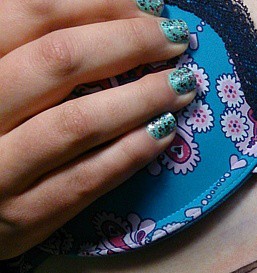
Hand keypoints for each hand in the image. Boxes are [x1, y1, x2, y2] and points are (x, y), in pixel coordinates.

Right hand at [0, 0, 197, 259]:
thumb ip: (30, 49)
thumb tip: (108, 20)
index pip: (30, 14)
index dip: (95, 3)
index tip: (145, 5)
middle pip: (57, 61)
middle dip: (127, 43)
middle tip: (174, 38)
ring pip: (77, 122)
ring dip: (140, 100)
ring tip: (181, 86)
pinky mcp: (24, 216)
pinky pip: (88, 178)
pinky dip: (131, 153)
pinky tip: (165, 132)